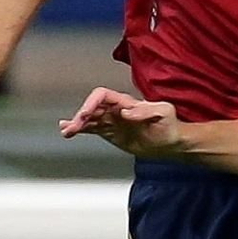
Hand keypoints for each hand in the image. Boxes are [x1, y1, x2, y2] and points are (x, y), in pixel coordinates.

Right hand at [59, 86, 182, 157]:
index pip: (103, 96)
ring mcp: (113, 121)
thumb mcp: (163, 113)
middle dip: (81, 116)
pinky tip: (69, 132)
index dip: (92, 103)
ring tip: (66, 131)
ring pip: (90, 119)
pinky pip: (92, 129)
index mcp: (127, 102)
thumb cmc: (170, 124)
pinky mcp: (111, 133)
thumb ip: (145, 111)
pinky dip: (80, 130)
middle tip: (73, 127)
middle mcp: (117, 110)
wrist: (171, 142)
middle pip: (92, 107)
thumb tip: (125, 113)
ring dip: (77, 124)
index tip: (85, 115)